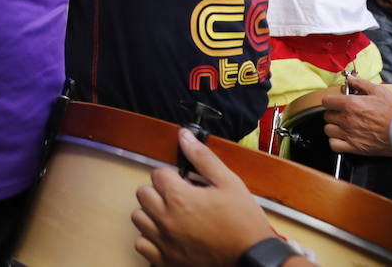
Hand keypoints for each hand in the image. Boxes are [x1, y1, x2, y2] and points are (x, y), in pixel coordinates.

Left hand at [131, 129, 275, 266]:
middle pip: (143, 193)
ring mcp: (164, 241)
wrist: (252, 259)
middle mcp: (166, 219)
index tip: (185, 182)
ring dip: (151, 213)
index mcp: (179, 198)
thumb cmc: (243, 223)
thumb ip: (202, 157)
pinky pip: (142, 244)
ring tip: (172, 215)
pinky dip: (150, 239)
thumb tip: (185, 136)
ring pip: (139, 218)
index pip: (157, 173)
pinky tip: (166, 235)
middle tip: (178, 197)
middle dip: (158, 191)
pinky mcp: (166, 260)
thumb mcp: (229, 183)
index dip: (172, 175)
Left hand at [321, 75, 391, 154]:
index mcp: (351, 104)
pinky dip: (336, 141)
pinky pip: (334, 145)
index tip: (336, 102)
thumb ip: (360, 84)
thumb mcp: (379, 91)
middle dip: (334, 113)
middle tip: (343, 113)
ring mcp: (350, 134)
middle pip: (327, 115)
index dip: (331, 100)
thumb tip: (350, 80)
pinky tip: (343, 137)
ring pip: (328, 130)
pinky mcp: (355, 148)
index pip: (326, 101)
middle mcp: (347, 119)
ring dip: (334, 127)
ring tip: (343, 125)